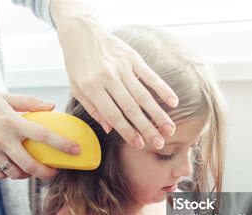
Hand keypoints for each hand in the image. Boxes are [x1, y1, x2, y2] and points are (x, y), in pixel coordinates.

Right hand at [0, 83, 79, 179]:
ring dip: (27, 174)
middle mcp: (2, 139)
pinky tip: (12, 168)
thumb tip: (51, 107)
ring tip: (31, 169)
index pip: (44, 136)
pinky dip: (8, 174)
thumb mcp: (4, 96)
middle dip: (47, 173)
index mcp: (12, 122)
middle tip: (54, 172)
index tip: (76, 151)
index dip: (62, 145)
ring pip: (15, 173)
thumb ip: (29, 103)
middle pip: (31, 165)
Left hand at [55, 14, 177, 149]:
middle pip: (131, 108)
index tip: (140, 144)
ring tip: (169, 129)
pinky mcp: (133, 58)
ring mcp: (123, 67)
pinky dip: (163, 89)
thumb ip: (93, 109)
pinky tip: (173, 102)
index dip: (127, 131)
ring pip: (143, 95)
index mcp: (92, 87)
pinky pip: (150, 76)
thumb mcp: (77, 88)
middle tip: (159, 143)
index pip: (113, 114)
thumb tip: (110, 129)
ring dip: (158, 114)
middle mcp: (109, 77)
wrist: (81, 32)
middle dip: (147, 128)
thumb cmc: (78, 64)